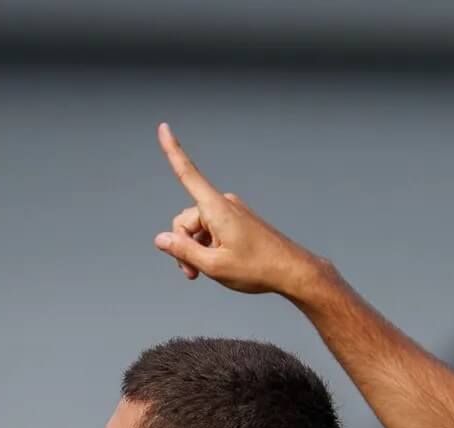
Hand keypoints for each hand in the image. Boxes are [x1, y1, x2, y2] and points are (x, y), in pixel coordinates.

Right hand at [152, 122, 329, 296]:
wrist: (292, 271)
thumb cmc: (258, 268)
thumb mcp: (214, 265)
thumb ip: (182, 251)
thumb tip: (161, 239)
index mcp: (216, 208)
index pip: (187, 174)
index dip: (172, 151)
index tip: (164, 128)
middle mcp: (223, 204)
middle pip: (186, 220)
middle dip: (183, 245)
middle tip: (193, 273)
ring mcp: (231, 211)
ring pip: (198, 228)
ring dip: (196, 249)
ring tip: (206, 271)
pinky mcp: (237, 220)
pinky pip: (212, 229)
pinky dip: (208, 246)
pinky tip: (218, 262)